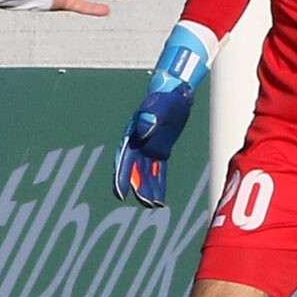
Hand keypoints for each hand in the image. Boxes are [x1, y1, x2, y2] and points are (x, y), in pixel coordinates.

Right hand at [115, 23, 213, 207]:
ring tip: (153, 204)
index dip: (121, 176)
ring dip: (148, 188)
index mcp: (134, 133)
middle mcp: (139, 143)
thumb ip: (150, 117)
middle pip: (135, 169)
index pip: (124, 159)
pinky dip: (159, 183)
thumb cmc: (166, 97)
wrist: (176, 91)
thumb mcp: (159, 106)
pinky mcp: (161, 150)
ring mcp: (149, 147)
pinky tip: (160, 197)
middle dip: (137, 186)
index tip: (120, 193)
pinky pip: (158, 170)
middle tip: (143, 202)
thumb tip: (144, 130)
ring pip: (146, 173)